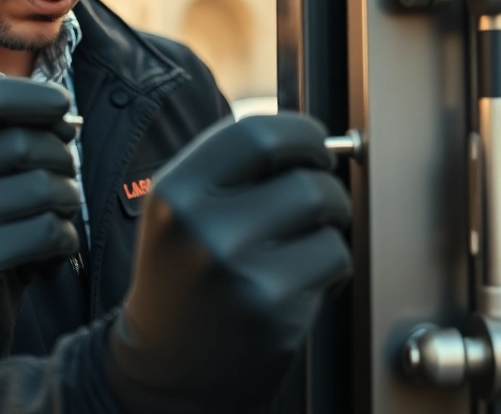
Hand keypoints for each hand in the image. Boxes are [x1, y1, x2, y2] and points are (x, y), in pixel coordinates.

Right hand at [0, 76, 80, 389]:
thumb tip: (65, 114)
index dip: (33, 96)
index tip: (62, 107)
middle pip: (23, 141)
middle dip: (61, 157)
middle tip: (60, 180)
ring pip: (46, 185)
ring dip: (68, 200)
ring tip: (54, 215)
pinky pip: (51, 230)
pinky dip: (65, 239)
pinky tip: (48, 252)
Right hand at [105, 113, 352, 413]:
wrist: (166, 368)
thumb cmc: (183, 280)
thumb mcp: (180, 213)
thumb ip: (230, 170)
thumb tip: (309, 138)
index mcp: (174, 193)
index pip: (255, 133)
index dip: (299, 132)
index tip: (313, 144)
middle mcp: (199, 226)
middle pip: (302, 174)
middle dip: (325, 179)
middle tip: (320, 196)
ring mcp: (235, 268)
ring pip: (325, 211)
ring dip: (331, 222)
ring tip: (307, 241)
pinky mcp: (271, 305)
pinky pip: (334, 256)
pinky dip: (333, 265)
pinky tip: (304, 280)